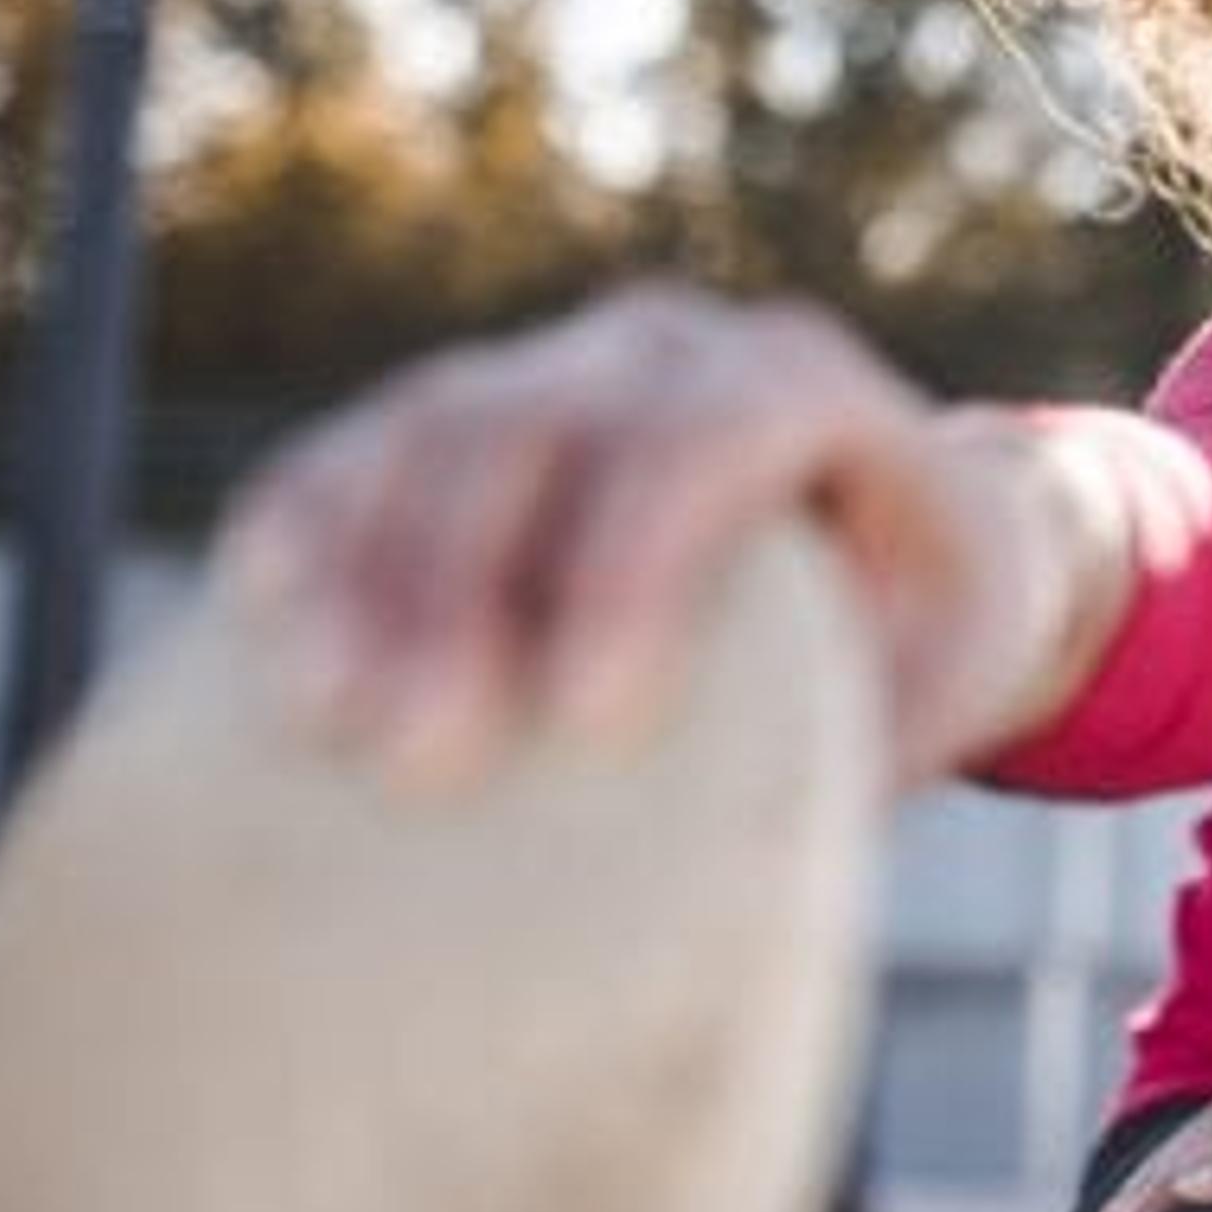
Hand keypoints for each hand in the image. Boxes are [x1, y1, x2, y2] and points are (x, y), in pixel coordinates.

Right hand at [221, 283, 1110, 791]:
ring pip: (428, 426)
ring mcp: (555, 365)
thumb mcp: (945, 676)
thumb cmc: (929, 626)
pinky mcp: (462, 416)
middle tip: (423, 758)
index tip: (587, 720)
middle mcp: (670, 349)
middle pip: (539, 425)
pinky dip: (307, 532)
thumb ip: (865, 730)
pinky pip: (358, 450)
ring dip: (362, 571)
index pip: (708, 441)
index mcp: (804, 387)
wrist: (902, 534)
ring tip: (329, 722)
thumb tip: (754, 861)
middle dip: (463, 585)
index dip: (635, 566)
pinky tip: (267, 636)